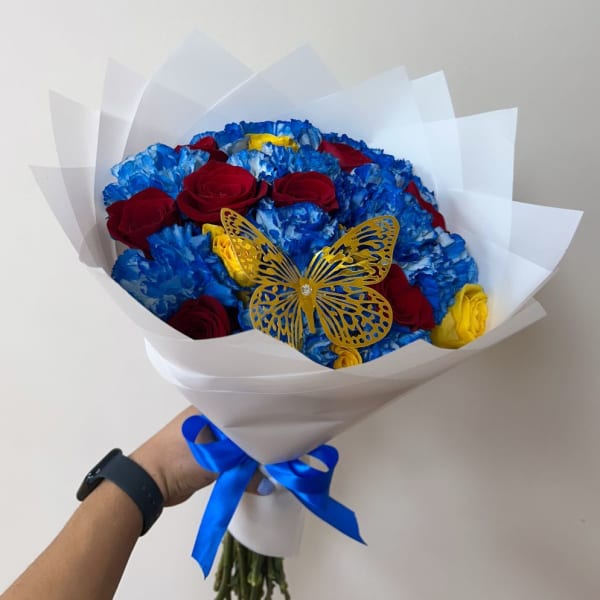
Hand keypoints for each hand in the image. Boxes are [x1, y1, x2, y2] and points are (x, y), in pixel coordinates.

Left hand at [129, 407, 271, 506]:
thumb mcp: (216, 463)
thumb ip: (245, 472)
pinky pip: (229, 456)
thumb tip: (269, 485)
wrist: (148, 484)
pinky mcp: (205, 455)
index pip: (244, 407)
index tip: (282, 427)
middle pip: (242, 426)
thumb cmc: (177, 461)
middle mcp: (209, 418)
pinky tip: (254, 469)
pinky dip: (239, 463)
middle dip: (258, 438)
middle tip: (280, 445)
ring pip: (236, 442)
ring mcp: (206, 436)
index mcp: (210, 408)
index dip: (263, 418)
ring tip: (271, 458)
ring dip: (249, 453)